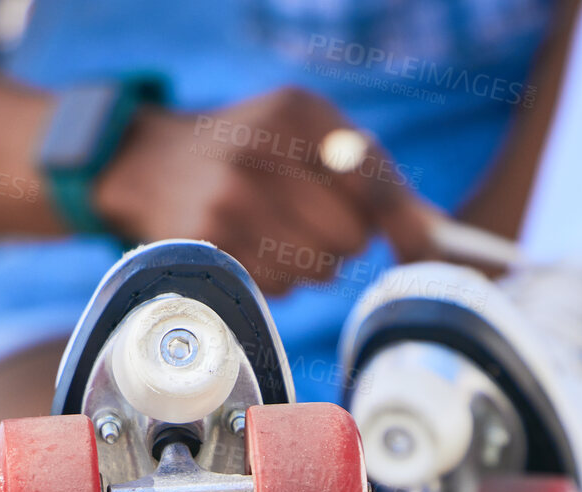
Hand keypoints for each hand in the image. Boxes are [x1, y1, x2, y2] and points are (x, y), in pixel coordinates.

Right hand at [93, 87, 432, 294]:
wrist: (151, 164)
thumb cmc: (252, 147)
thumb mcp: (309, 131)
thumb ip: (376, 175)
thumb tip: (430, 237)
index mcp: (296, 113)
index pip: (375, 186)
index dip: (379, 211)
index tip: (367, 214)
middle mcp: (260, 154)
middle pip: (352, 238)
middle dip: (343, 239)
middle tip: (312, 221)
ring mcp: (230, 204)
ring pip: (319, 271)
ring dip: (312, 264)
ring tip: (279, 233)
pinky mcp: (211, 248)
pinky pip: (281, 289)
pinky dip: (277, 279)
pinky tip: (252, 248)